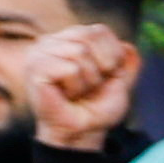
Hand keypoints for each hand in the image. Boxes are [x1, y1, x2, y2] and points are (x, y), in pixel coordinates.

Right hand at [23, 25, 136, 155]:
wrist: (84, 131)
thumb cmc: (97, 106)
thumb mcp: (120, 81)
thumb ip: (127, 61)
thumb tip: (129, 46)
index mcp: (70, 38)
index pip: (100, 31)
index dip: (112, 57)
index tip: (103, 76)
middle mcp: (51, 40)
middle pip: (90, 38)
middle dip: (101, 68)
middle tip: (89, 86)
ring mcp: (39, 52)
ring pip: (81, 52)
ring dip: (88, 79)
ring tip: (76, 91)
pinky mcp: (34, 67)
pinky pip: (70, 68)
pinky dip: (76, 86)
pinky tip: (65, 95)